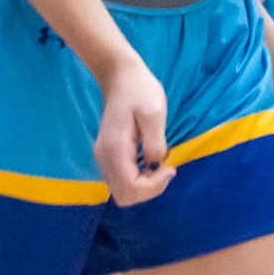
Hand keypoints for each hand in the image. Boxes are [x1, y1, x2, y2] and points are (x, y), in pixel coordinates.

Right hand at [93, 58, 177, 205]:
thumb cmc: (140, 91)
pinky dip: (138, 180)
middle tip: (165, 168)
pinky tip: (149, 161)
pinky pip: (121, 181)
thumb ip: (155, 142)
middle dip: (149, 189)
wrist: (121, 77)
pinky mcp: (108, 156)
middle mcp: (104, 158)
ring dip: (144, 186)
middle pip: (124, 196)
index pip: (130, 188)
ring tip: (159, 163)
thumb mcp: (155, 112)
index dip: (154, 186)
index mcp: (115, 149)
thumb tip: (156, 166)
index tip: (170, 167)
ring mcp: (103, 158)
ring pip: (122, 192)